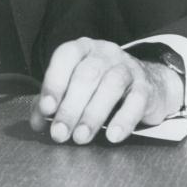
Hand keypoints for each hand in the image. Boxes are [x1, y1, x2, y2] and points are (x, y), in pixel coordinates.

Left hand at [28, 37, 183, 144]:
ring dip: (93, 115)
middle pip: (86, 76)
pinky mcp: (147, 87)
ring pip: (111, 86)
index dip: (54, 82)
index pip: (65, 57)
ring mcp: (128, 67)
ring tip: (81, 138)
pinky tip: (113, 136)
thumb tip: (37, 122)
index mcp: (82, 48)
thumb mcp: (75, 88)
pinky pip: (137, 101)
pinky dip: (124, 120)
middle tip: (59, 133)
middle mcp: (105, 53)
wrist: (149, 83)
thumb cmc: (101, 86)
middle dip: (70, 107)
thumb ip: (53, 102)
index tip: (46, 108)